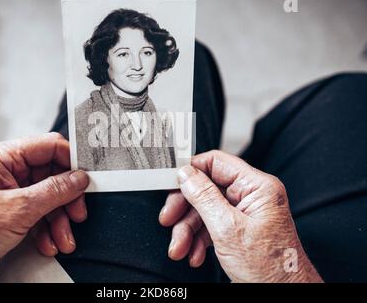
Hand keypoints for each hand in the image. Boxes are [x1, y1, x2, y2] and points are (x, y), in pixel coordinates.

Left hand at [0, 133, 88, 281]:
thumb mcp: (16, 210)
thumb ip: (53, 191)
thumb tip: (80, 178)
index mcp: (2, 158)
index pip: (47, 147)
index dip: (71, 160)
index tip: (89, 176)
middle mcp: (8, 173)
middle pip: (53, 175)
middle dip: (66, 199)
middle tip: (77, 214)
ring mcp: (12, 194)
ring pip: (50, 198)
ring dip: (60, 221)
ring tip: (63, 240)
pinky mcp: (13, 214)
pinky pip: (42, 215)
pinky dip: (49, 231)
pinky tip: (49, 245)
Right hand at [159, 150, 321, 282]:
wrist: (283, 296)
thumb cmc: (271, 269)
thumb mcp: (228, 229)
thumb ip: (204, 197)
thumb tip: (186, 174)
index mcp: (257, 187)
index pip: (217, 163)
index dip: (191, 171)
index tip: (171, 183)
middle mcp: (252, 197)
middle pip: (206, 189)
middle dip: (185, 209)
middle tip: (169, 219)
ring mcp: (245, 214)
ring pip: (205, 211)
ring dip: (188, 230)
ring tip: (180, 248)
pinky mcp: (239, 231)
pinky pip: (211, 226)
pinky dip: (199, 240)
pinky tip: (195, 254)